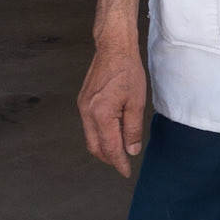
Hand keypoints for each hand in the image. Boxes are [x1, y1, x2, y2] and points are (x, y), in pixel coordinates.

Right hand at [78, 36, 148, 175]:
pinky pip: (89, 126)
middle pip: (94, 146)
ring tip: (119, 151)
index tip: (126, 171)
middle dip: (108, 158)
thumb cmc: (127, 70)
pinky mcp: (83, 101)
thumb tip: (131, 149)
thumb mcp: (137, 102)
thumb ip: (133, 128)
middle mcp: (87, 112)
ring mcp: (82, 106)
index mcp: (101, 114)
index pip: (110, 147)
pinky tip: (112, 133)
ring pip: (90, 137)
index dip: (119, 162)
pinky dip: (100, 134)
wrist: (113, 48)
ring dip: (103, 147)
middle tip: (122, 164)